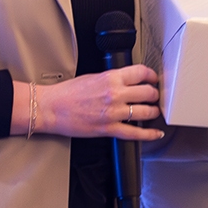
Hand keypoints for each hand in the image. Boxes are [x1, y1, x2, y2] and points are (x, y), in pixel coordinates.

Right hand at [17, 65, 163, 139]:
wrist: (51, 108)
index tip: (153, 79)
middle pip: (148, 92)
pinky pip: (135, 133)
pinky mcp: (109, 129)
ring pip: (145, 112)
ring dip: (153, 112)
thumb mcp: (93, 77)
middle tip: (154, 96)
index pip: (141, 72)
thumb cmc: (67, 93)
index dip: (151, 76)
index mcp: (110, 77)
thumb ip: (112, 79)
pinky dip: (149, 134)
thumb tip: (127, 82)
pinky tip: (155, 133)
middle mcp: (114, 94)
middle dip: (154, 95)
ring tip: (153, 112)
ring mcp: (113, 112)